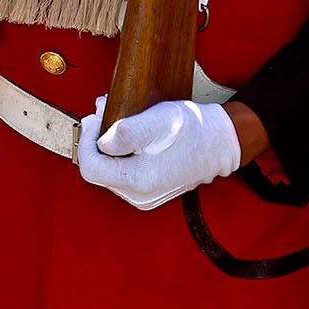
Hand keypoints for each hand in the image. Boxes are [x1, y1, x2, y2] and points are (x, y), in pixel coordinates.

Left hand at [77, 97, 242, 210]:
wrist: (222, 141)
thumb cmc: (195, 129)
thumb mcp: (160, 120)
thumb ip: (127, 132)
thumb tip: (102, 142)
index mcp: (139, 181)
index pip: (90, 167)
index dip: (86, 140)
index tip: (95, 119)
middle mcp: (140, 195)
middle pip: (99, 169)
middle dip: (96, 139)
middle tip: (104, 113)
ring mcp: (145, 196)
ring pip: (109, 170)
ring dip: (108, 144)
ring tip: (117, 120)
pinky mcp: (149, 190)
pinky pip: (123, 172)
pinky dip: (120, 152)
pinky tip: (128, 135)